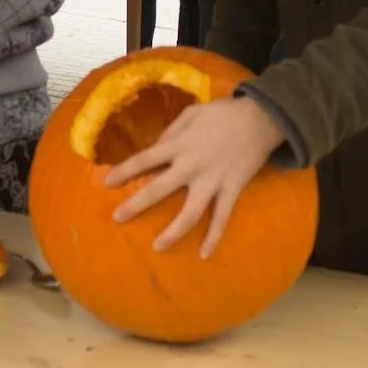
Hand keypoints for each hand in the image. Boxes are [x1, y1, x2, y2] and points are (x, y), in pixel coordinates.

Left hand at [102, 95, 284, 258]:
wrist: (260, 118)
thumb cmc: (222, 113)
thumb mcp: (191, 114)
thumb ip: (171, 132)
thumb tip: (155, 148)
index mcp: (178, 144)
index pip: (144, 160)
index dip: (123, 171)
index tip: (107, 184)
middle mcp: (191, 166)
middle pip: (158, 189)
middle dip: (135, 205)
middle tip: (117, 218)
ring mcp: (212, 181)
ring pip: (190, 213)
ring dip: (172, 232)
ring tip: (156, 247)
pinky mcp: (232, 190)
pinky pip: (222, 218)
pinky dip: (214, 237)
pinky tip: (204, 254)